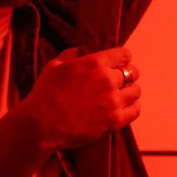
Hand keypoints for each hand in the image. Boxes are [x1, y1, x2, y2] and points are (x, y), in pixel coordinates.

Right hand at [16, 46, 140, 151]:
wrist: (41, 125)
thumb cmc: (45, 93)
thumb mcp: (55, 66)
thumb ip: (72, 55)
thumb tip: (82, 50)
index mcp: (95, 63)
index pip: (124, 55)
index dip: (122, 58)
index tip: (119, 63)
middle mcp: (108, 80)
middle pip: (132, 73)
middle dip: (126, 75)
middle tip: (119, 81)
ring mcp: (113, 102)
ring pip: (136, 91)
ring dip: (129, 91)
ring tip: (120, 95)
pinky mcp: (114, 121)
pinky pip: (135, 111)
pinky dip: (131, 108)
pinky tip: (123, 108)